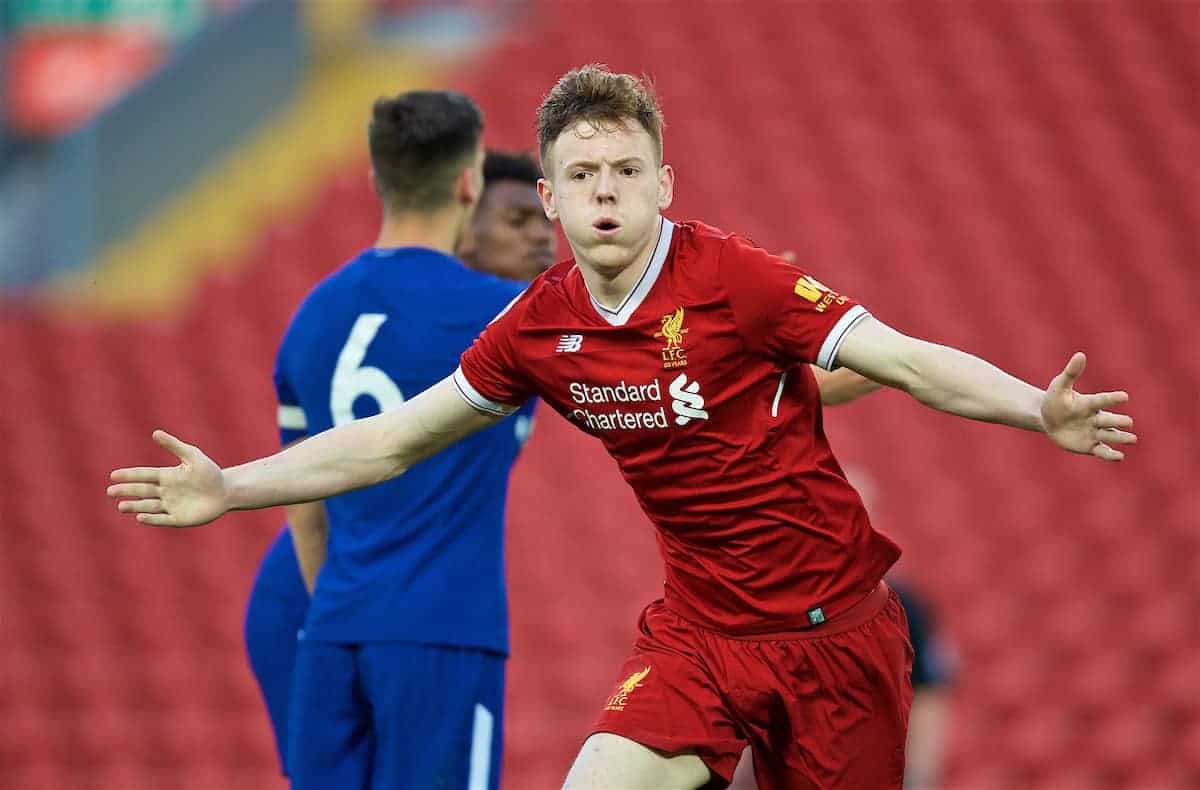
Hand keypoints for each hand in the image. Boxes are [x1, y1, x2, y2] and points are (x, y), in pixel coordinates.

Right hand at [107, 431, 227, 525]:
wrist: (226, 492)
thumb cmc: (210, 473)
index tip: (113, 475)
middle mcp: (165, 491)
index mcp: (167, 476)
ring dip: (135, 506)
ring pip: (148, 506)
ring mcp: (171, 506)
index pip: (144, 475)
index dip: (129, 475)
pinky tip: (140, 517)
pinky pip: (162, 519)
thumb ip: (174, 446)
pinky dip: (151, 519)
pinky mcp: (179, 518)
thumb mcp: (193, 456)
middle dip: (127, 491)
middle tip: (110, 492)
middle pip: (142, 491)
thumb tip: (155, 433)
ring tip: (121, 506)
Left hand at [1040, 353, 1135, 460]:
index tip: (1124, 396)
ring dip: (1120, 437)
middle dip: (1117, 421)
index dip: (1111, 399)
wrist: (1047, 419)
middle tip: (1128, 422)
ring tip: (1132, 439)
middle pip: (1108, 420)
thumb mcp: (1059, 386)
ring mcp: (1094, 432)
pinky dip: (1110, 454)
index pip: (1101, 400)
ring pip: (1110, 435)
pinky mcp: (1090, 446)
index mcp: (1089, 403)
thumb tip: (1080, 354)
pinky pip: (1102, 451)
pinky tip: (1119, 457)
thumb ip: (1071, 373)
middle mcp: (1096, 418)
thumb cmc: (1055, 400)